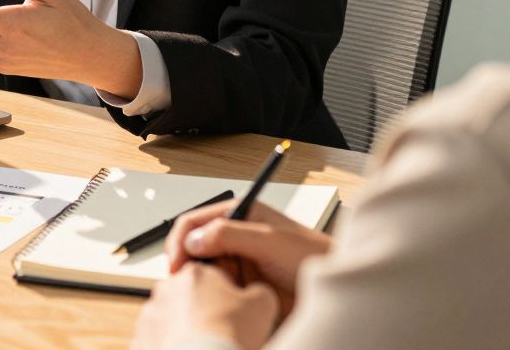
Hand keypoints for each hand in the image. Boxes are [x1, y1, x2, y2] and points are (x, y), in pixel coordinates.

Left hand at [133, 262, 277, 349]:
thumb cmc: (229, 333)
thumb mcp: (262, 305)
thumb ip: (258, 292)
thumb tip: (256, 294)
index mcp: (194, 274)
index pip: (210, 278)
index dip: (225, 297)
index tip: (233, 315)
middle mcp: (166, 289)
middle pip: (188, 297)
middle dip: (202, 312)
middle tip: (220, 332)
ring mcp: (150, 314)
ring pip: (171, 319)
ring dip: (185, 330)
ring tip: (205, 346)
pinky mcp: (141, 338)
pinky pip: (158, 340)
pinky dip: (172, 346)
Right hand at [165, 200, 332, 317]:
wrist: (334, 290)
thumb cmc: (313, 257)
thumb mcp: (271, 241)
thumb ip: (231, 234)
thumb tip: (193, 239)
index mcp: (240, 212)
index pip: (195, 220)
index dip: (180, 240)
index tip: (176, 263)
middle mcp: (235, 233)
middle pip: (193, 243)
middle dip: (185, 261)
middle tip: (182, 281)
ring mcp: (237, 257)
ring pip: (202, 266)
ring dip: (198, 278)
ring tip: (204, 290)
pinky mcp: (241, 280)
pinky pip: (215, 284)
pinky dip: (211, 291)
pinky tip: (218, 297)